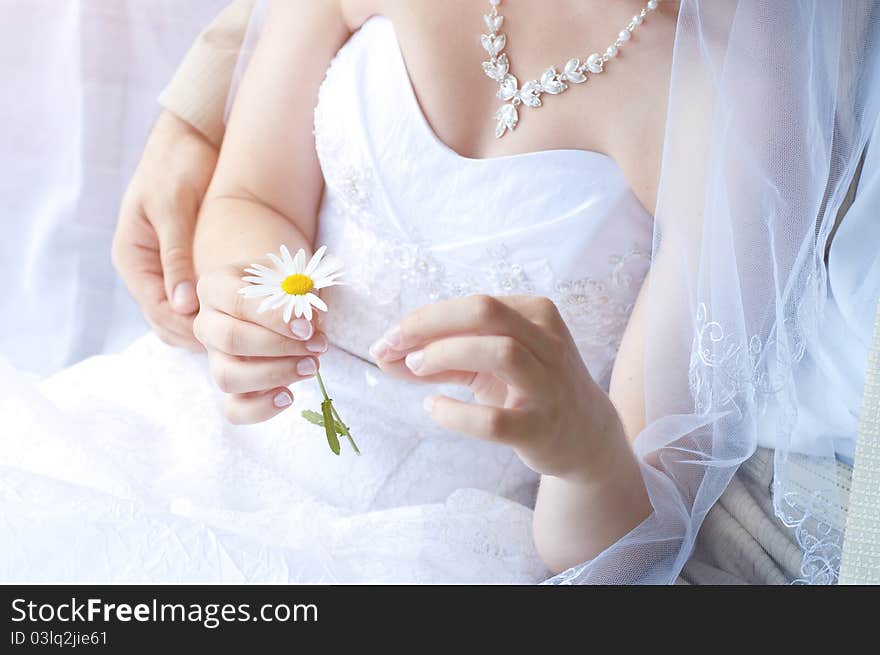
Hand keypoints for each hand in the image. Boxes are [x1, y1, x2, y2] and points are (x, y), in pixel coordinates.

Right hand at [112, 110, 217, 350]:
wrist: (189, 136)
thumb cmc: (178, 165)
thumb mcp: (175, 208)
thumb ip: (177, 256)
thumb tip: (181, 305)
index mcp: (132, 258)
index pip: (158, 311)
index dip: (190, 329)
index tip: (226, 338)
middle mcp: (144, 269)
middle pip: (167, 321)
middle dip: (199, 335)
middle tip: (241, 344)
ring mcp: (163, 268)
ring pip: (181, 315)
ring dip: (207, 326)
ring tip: (245, 334)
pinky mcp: (183, 263)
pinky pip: (195, 299)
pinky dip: (213, 309)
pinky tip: (241, 313)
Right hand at [194, 264, 328, 423]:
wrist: (284, 301)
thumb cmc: (286, 284)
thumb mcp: (293, 276)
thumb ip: (300, 293)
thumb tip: (307, 324)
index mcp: (215, 286)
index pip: (237, 302)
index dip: (274, 318)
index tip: (308, 328)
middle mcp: (207, 323)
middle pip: (230, 340)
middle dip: (279, 346)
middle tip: (317, 346)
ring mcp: (215, 357)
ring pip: (227, 377)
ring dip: (274, 375)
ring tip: (310, 366)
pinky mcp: (231, 385)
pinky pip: (234, 409)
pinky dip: (261, 409)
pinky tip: (288, 396)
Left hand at [369, 295, 625, 481]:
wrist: (585, 436)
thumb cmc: (528, 387)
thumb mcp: (489, 363)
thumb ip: (441, 356)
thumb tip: (384, 353)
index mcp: (535, 314)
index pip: (473, 304)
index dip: (424, 317)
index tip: (389, 337)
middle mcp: (548, 343)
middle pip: (485, 312)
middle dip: (430, 324)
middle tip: (395, 346)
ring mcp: (548, 386)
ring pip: (501, 352)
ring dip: (446, 355)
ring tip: (416, 369)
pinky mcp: (541, 429)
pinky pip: (495, 421)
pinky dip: (456, 414)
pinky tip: (435, 408)